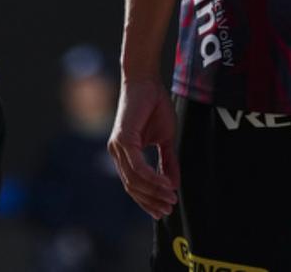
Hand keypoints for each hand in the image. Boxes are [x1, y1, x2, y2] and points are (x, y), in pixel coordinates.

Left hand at [107, 76, 179, 219]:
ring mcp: (117, 147)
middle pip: (132, 187)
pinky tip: (165, 184)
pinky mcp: (123, 139)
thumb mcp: (165, 139)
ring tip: (171, 198)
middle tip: (169, 210)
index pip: (133, 185)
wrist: (147, 80)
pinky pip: (137, 167)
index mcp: (124, 153)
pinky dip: (152, 178)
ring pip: (134, 180)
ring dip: (154, 192)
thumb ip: (167, 161)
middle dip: (151, 201)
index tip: (163, 211)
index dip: (147, 200)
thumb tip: (174, 186)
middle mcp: (116, 152)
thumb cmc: (154, 105)